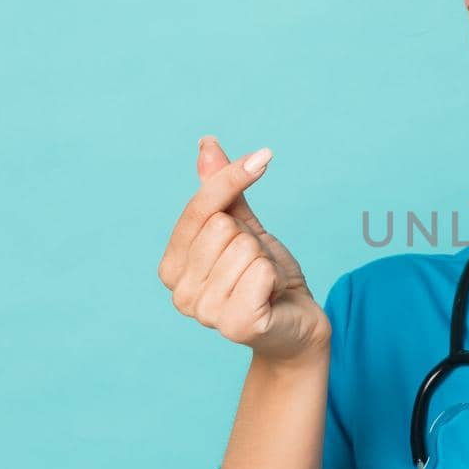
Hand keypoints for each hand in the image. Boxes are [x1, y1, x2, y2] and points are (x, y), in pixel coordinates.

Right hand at [157, 136, 330, 364]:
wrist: (297, 324)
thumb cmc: (266, 277)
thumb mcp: (244, 228)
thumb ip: (222, 192)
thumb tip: (208, 144)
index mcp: (172, 266)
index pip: (199, 207)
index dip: (234, 178)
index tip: (264, 157)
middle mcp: (179, 293)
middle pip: (223, 227)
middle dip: (253, 240)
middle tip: (258, 267)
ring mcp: (204, 313)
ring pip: (245, 248)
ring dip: (266, 262)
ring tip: (264, 285)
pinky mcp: (236, 324)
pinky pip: (262, 271)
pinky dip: (276, 278)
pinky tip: (271, 297)